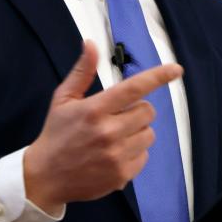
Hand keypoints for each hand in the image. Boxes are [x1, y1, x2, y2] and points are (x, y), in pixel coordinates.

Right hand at [22, 40, 182, 214]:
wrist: (45, 177)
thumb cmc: (56, 133)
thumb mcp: (63, 99)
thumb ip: (82, 72)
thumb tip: (91, 44)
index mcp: (95, 109)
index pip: (134, 88)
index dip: (158, 77)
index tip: (176, 70)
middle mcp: (108, 132)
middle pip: (147, 111)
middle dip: (137, 110)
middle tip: (118, 116)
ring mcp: (116, 155)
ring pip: (149, 134)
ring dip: (137, 132)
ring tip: (115, 136)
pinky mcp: (121, 175)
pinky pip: (144, 156)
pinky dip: (134, 153)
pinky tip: (114, 154)